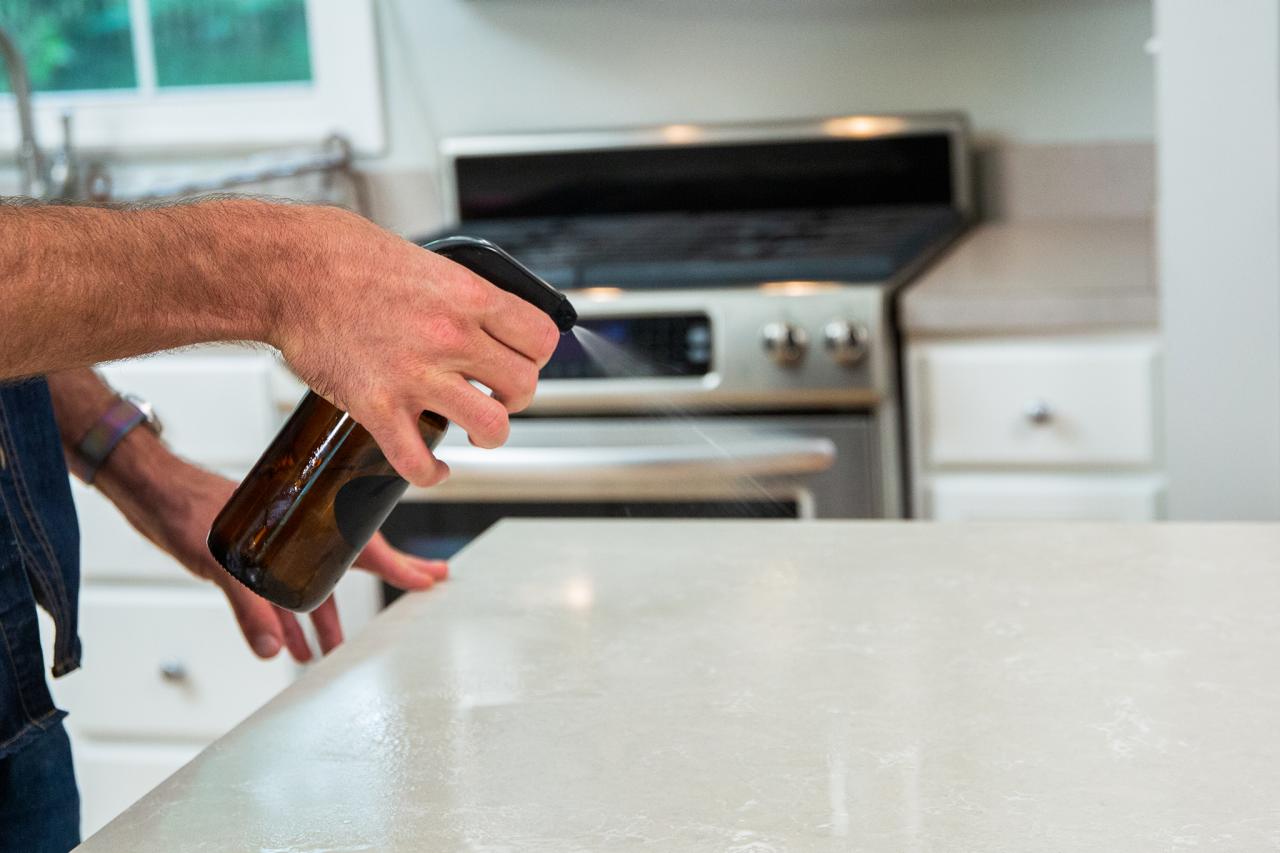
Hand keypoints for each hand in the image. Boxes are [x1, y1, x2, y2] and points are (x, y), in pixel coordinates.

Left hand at [124, 458, 446, 661]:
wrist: (153, 492)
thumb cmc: (189, 505)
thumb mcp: (222, 558)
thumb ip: (248, 606)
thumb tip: (269, 650)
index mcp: (308, 522)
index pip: (367, 549)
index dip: (402, 567)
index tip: (433, 577)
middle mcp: (300, 533)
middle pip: (351, 565)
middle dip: (385, 583)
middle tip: (422, 588)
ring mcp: (278, 545)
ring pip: (314, 585)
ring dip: (324, 618)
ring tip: (334, 649)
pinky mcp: (253, 558)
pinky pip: (280, 593)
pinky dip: (284, 619)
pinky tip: (283, 646)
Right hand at [272, 207, 561, 486]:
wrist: (286, 270)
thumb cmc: (343, 255)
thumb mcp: (424, 260)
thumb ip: (459, 294)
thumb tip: (483, 316)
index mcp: (467, 296)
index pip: (541, 338)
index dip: (536, 356)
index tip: (521, 360)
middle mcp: (450, 336)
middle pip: (524, 386)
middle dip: (515, 398)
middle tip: (496, 396)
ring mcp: (415, 374)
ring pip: (491, 427)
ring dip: (488, 436)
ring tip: (475, 432)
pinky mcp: (377, 407)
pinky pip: (419, 461)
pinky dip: (431, 473)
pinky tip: (432, 466)